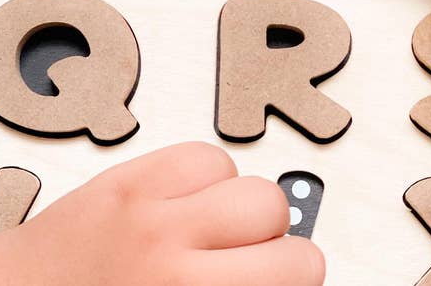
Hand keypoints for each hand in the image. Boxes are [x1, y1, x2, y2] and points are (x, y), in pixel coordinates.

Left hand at [0, 142, 324, 285]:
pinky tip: (193, 204)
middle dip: (278, 245)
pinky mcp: (131, 174)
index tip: (287, 283)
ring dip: (246, 210)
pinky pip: (205, 156)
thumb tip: (277, 280)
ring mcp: (152, 204)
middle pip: (279, 217)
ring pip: (250, 181)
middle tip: (255, 264)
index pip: (298, 272)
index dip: (299, 281)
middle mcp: (174, 251)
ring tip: (221, 234)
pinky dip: (210, 178)